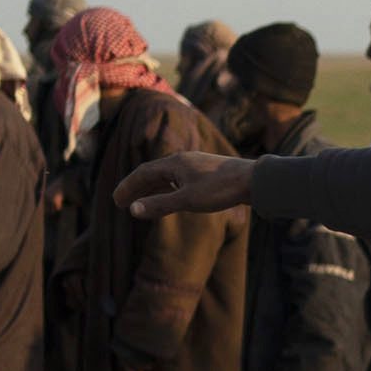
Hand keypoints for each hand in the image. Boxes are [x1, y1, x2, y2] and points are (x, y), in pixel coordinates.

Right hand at [119, 151, 255, 217]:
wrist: (253, 180)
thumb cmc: (221, 189)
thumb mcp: (187, 200)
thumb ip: (159, 205)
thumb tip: (132, 210)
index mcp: (175, 163)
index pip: (143, 173)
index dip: (128, 187)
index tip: (116, 201)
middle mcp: (183, 160)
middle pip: (152, 173)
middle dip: (136, 188)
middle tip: (122, 203)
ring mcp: (195, 165)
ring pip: (166, 176)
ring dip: (150, 188)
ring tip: (141, 201)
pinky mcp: (207, 172)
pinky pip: (179, 179)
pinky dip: (166, 188)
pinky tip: (170, 197)